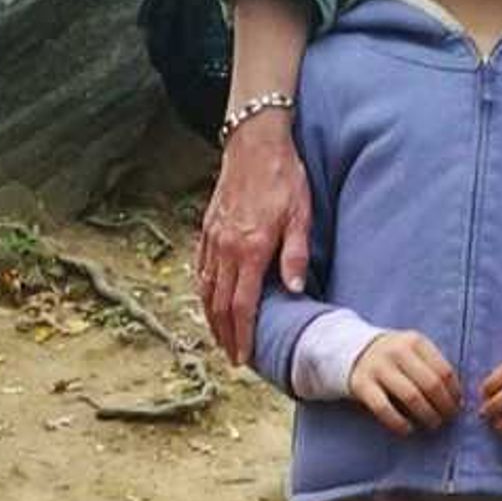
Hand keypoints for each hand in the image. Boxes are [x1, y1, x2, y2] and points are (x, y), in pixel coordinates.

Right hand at [195, 111, 312, 365]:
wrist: (255, 144)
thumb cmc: (283, 179)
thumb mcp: (300, 216)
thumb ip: (296, 255)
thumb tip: (295, 290)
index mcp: (250, 250)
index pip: (242, 305)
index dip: (242, 335)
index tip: (243, 357)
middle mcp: (226, 248)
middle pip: (219, 303)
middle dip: (224, 334)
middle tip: (232, 357)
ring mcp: (213, 238)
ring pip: (206, 288)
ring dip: (211, 316)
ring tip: (220, 336)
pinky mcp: (208, 227)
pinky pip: (201, 267)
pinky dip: (203, 289)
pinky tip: (208, 299)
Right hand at [349, 330, 462, 434]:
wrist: (354, 351)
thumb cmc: (395, 358)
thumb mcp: (414, 352)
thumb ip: (434, 368)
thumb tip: (457, 399)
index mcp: (415, 342)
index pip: (444, 371)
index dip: (454, 392)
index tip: (457, 405)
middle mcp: (397, 351)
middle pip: (431, 384)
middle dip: (444, 406)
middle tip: (448, 418)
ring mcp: (378, 367)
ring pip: (411, 397)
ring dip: (427, 415)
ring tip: (433, 424)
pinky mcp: (362, 385)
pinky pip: (384, 409)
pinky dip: (399, 423)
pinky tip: (409, 429)